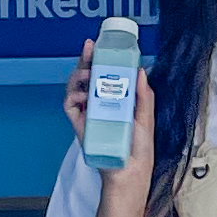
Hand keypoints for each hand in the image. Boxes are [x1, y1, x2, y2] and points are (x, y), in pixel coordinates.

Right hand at [61, 53, 156, 203]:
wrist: (130, 171)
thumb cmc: (138, 147)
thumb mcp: (146, 116)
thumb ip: (143, 94)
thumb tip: (140, 71)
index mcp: (114, 99)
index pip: (104, 75)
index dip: (99, 59)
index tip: (99, 45)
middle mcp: (98, 104)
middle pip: (87, 76)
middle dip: (85, 60)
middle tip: (89, 48)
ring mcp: (87, 113)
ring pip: (75, 87)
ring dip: (78, 75)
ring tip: (88, 73)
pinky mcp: (79, 125)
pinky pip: (70, 105)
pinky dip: (73, 96)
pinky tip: (83, 94)